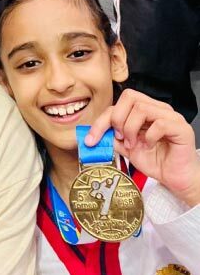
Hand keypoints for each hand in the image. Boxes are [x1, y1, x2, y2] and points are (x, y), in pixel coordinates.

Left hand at [85, 89, 199, 206]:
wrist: (174, 178)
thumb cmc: (154, 160)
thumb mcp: (125, 148)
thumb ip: (112, 137)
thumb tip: (94, 134)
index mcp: (144, 110)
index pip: (118, 103)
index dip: (102, 120)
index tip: (92, 138)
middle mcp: (157, 108)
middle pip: (129, 97)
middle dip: (117, 119)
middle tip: (119, 138)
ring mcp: (171, 116)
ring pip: (142, 108)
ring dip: (131, 129)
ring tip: (133, 144)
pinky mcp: (181, 128)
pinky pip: (160, 124)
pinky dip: (149, 136)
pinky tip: (149, 146)